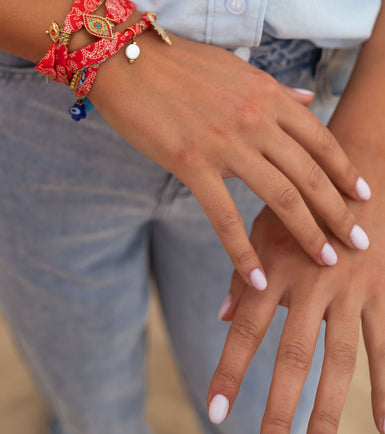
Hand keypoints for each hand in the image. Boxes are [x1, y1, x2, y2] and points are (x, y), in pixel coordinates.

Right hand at [90, 31, 370, 288]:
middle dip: (340, 214)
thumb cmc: (178, 62)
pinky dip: (243, 251)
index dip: (346, 172)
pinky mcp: (191, 163)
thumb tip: (310, 99)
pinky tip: (257, 276)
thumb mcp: (235, 68)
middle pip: (310, 175)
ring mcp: (225, 143)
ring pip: (281, 197)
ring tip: (325, 261)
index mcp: (267, 94)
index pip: (320, 139)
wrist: (126, 59)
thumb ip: (275, 90)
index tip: (364, 197)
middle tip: (360, 243)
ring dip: (308, 235)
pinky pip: (225, 216)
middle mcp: (255, 119)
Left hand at [208, 202, 384, 432]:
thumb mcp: (262, 227)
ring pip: (340, 359)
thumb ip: (242, 272)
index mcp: (274, 268)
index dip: (229, 371)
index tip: (215, 413)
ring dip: (329, 408)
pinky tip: (384, 424)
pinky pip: (384, 346)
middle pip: (293, 355)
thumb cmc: (298, 203)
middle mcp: (310, 282)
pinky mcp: (381, 292)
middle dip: (280, 405)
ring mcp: (349, 290)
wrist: (357, 174)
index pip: (245, 329)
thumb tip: (221, 318)